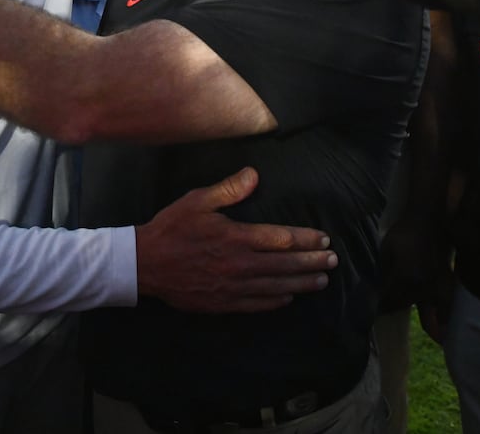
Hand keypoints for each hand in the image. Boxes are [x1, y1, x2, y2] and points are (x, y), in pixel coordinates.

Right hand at [135, 166, 336, 312]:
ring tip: (321, 281)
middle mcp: (240, 264)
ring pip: (275, 286)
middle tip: (333, 261)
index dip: (305, 239)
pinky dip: (276, 301)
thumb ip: (229, 189)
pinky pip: (256, 304)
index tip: (323, 239)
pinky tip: (288, 298)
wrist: (146, 264)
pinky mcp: (223, 302)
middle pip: (285, 265)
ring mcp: (232, 286)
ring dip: (301, 283)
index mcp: (236, 237)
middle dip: (312, 262)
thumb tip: (254, 175)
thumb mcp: (198, 200)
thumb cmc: (172, 228)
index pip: (281, 239)